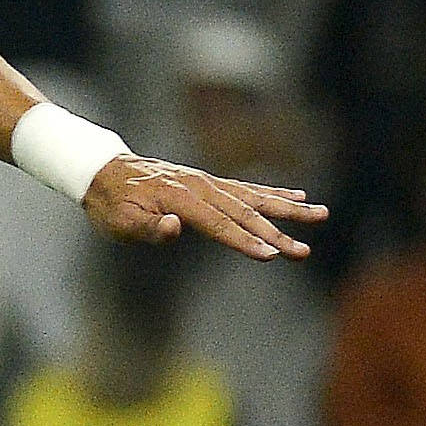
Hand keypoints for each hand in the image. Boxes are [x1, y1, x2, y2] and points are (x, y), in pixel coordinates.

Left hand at [80, 154, 324, 261]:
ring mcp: (208, 182)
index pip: (219, 224)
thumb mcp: (117, 221)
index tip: (270, 255)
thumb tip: (173, 228)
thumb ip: (145, 227)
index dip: (244, 240)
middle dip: (276, 233)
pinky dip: (274, 192)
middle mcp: (200, 187)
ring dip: (288, 208)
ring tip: (321, 214)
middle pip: (244, 213)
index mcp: (180, 198)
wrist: (104, 171)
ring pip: (255, 197)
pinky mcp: (211, 182)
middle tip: (303, 252)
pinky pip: (248, 188)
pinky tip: (299, 195)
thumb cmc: (109, 203)